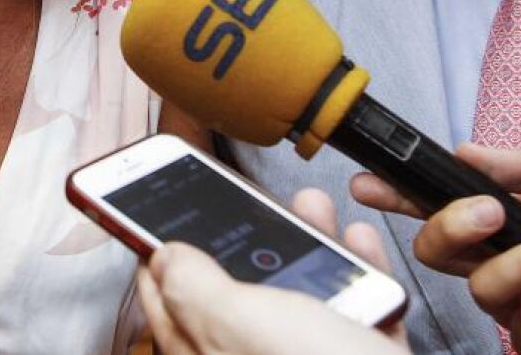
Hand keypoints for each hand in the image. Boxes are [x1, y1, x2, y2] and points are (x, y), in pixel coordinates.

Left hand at [137, 188, 406, 354]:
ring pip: (300, 302)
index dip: (161, 252)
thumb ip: (195, 287)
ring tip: (312, 208)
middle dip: (244, 238)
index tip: (161, 210)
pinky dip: (359, 276)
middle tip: (241, 198)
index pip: (168, 306)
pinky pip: (354, 317)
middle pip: (239, 297)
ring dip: (308, 246)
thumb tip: (165, 256)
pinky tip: (359, 246)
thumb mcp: (240, 323)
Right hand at [352, 143, 520, 354]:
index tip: (368, 183)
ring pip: (482, 286)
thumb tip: (464, 149)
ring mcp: (515, 302)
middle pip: (435, 250)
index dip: (396, 196)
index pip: (434, 206)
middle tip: (491, 212)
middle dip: (453, 226)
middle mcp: (496, 260)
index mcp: (498, 219)